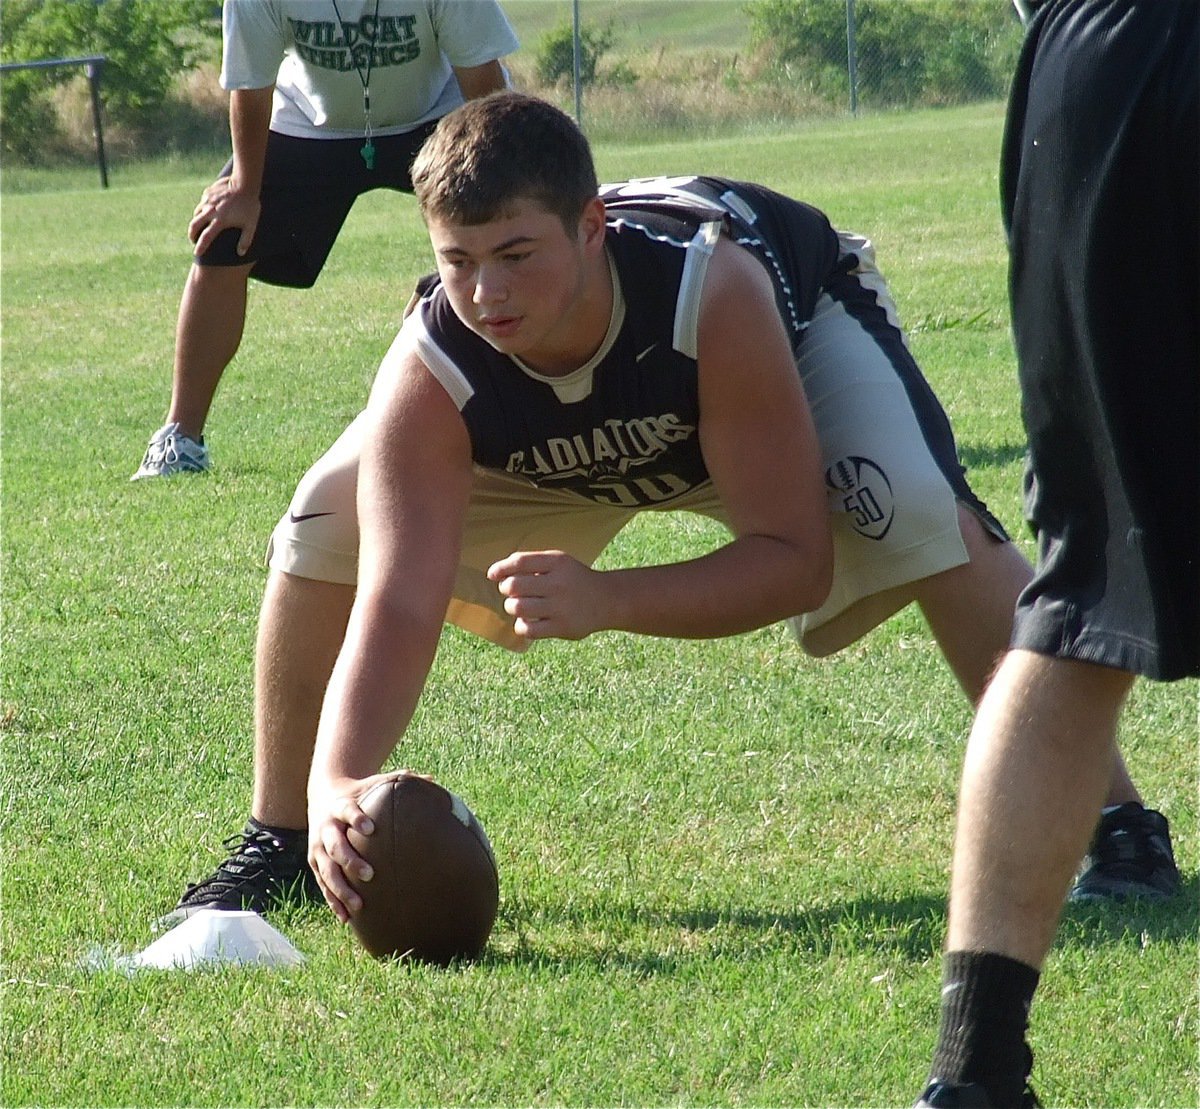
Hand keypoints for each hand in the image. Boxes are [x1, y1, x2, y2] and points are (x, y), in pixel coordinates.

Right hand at [188, 176, 260, 256]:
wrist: (244, 183)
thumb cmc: (250, 205)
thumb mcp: (251, 225)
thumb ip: (245, 240)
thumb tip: (240, 253)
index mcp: (219, 221)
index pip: (206, 237)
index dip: (200, 247)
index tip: (196, 253)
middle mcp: (210, 211)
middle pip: (194, 225)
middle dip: (192, 234)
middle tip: (193, 239)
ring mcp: (207, 200)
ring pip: (196, 212)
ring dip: (196, 220)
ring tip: (200, 225)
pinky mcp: (207, 192)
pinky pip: (202, 202)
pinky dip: (203, 208)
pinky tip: (208, 209)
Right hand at [307, 773, 391, 922]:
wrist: (325, 796)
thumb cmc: (360, 793)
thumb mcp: (374, 783)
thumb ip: (400, 781)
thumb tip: (432, 779)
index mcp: (341, 806)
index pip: (347, 810)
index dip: (356, 818)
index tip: (371, 828)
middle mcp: (326, 827)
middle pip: (335, 845)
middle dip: (350, 860)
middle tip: (370, 874)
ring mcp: (318, 847)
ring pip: (327, 871)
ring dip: (341, 889)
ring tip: (359, 905)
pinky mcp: (315, 863)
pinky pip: (323, 885)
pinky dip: (334, 901)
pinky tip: (347, 918)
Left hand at [487, 549, 606, 641]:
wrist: (607, 600)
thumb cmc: (573, 579)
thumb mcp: (559, 562)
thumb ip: (532, 562)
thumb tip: (498, 572)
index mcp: (557, 563)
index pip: (520, 562)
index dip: (501, 568)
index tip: (492, 575)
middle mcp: (558, 583)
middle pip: (514, 585)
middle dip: (506, 589)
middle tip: (512, 592)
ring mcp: (560, 607)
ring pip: (517, 608)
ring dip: (512, 607)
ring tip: (519, 607)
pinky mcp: (562, 627)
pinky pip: (527, 629)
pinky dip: (521, 626)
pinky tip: (527, 622)